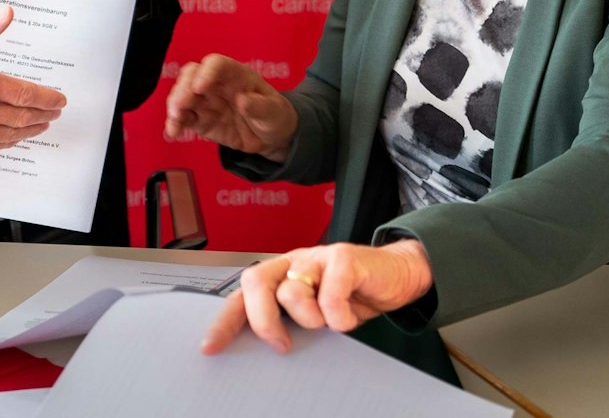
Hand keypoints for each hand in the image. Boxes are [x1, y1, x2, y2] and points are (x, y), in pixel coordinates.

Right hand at [0, 7, 66, 154]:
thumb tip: (6, 15)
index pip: (23, 94)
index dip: (46, 97)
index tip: (58, 99)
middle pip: (20, 116)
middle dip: (42, 114)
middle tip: (54, 112)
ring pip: (7, 135)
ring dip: (29, 130)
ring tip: (41, 125)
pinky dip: (5, 143)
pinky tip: (11, 138)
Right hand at [164, 54, 298, 159]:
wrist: (271, 138)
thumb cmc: (275, 115)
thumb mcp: (274, 111)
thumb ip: (260, 106)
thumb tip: (242, 100)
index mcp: (236, 75)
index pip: (216, 64)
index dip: (206, 72)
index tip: (200, 87)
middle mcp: (216, 85)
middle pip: (192, 75)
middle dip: (183, 87)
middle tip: (182, 104)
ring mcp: (206, 103)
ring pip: (182, 95)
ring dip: (175, 104)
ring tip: (176, 119)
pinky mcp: (200, 121)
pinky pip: (182, 118)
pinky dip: (174, 123)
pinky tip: (173, 133)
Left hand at [202, 240, 434, 354]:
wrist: (398, 276)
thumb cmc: (352, 296)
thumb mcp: (316, 314)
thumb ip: (290, 322)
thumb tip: (265, 351)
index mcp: (280, 276)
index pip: (241, 295)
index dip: (224, 321)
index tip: (211, 348)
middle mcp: (293, 263)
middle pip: (256, 281)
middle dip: (263, 320)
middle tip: (281, 344)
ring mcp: (318, 257)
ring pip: (292, 290)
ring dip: (310, 318)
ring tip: (327, 323)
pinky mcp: (344, 257)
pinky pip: (330, 293)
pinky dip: (339, 316)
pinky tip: (348, 317)